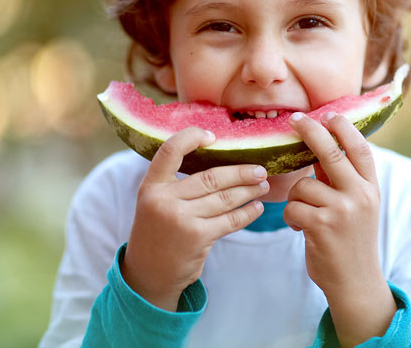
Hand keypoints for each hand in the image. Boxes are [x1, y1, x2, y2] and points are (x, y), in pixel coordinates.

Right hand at [121, 127, 268, 310]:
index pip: (170, 151)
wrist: (148, 275)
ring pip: (225, 198)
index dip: (192, 137)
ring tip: (262, 186)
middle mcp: (163, 199)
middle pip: (211, 177)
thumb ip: (175, 184)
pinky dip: (247, 213)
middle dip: (241, 172)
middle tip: (260, 170)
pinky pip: (231, 219)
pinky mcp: (198, 237)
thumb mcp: (153, 203)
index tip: (214, 136)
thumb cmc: (158, 233)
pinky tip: (256, 208)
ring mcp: (181, 218)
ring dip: (249, 191)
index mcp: (151, 186)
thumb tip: (218, 161)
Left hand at [284, 112, 395, 346]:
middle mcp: (360, 196)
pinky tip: (300, 228)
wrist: (356, 283)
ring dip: (296, 198)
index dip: (344, 128)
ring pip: (303, 185)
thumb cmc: (350, 241)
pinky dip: (291, 217)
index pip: (360, 149)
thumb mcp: (357, 208)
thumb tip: (319, 148)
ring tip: (304, 216)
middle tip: (295, 119)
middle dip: (311, 131)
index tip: (329, 114)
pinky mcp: (322, 225)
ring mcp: (342, 210)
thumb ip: (341, 180)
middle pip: (331, 152)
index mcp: (371, 188)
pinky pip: (292, 207)